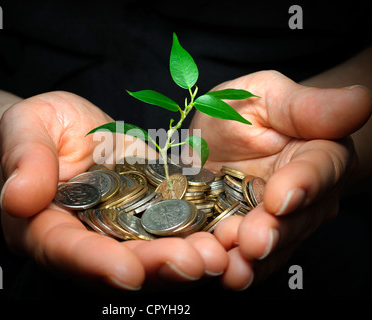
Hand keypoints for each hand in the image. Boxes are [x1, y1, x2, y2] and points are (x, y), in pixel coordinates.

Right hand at [0, 91, 227, 290]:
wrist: (66, 128)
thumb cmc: (39, 125)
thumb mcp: (24, 126)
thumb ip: (24, 158)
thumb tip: (19, 199)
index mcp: (43, 226)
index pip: (64, 251)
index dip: (94, 263)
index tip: (128, 272)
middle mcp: (86, 240)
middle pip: (116, 265)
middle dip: (156, 268)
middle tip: (196, 264)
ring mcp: (120, 232)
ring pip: (150, 257)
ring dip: (185, 261)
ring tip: (219, 255)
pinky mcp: (148, 215)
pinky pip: (172, 232)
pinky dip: (198, 237)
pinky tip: (225, 235)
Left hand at [190, 70, 371, 289]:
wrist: (221, 140)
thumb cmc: (247, 112)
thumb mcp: (265, 95)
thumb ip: (307, 105)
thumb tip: (360, 99)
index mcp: (318, 153)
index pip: (319, 169)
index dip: (303, 184)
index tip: (282, 197)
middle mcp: (306, 196)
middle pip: (297, 218)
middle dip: (274, 231)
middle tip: (252, 240)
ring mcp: (279, 222)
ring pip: (273, 246)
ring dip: (251, 259)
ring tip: (230, 263)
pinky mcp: (251, 239)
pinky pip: (248, 260)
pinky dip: (233, 267)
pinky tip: (217, 270)